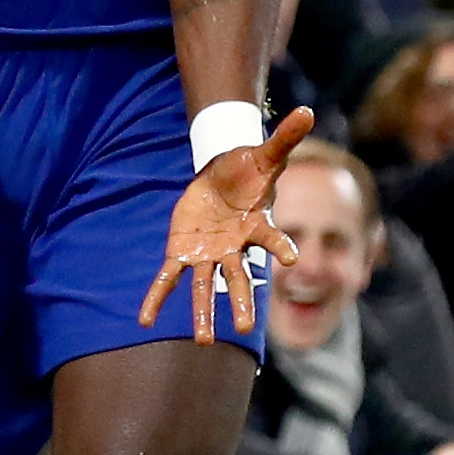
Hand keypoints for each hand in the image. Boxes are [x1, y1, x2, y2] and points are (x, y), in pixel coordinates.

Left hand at [138, 106, 313, 343]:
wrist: (223, 178)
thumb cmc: (249, 170)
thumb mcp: (266, 154)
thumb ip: (285, 139)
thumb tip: (309, 111)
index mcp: (256, 226)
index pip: (271, 238)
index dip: (281, 246)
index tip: (292, 260)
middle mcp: (234, 247)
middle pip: (238, 277)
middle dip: (239, 301)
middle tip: (242, 329)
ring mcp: (208, 253)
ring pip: (205, 286)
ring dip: (203, 313)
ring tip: (203, 342)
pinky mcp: (183, 251)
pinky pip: (169, 277)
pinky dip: (157, 297)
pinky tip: (145, 319)